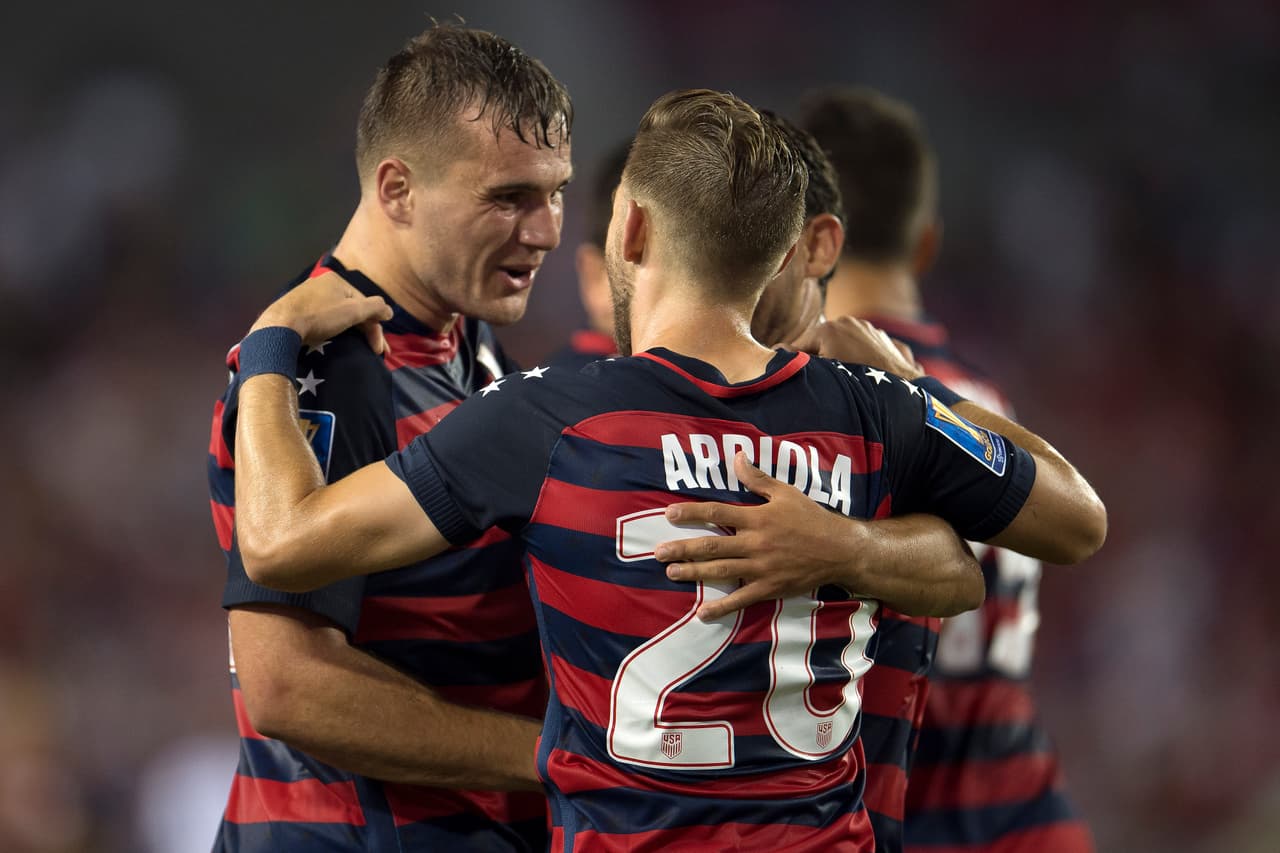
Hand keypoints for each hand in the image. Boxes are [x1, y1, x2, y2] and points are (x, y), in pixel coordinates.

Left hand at [251, 271, 392, 353]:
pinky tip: (334, 340)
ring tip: (358, 348)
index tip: (380, 349)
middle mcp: (322, 285)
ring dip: (352, 331)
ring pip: (338, 315)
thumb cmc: (319, 316)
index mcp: (336, 281)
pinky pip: (323, 319)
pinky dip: (334, 330)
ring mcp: (307, 296)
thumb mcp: (353, 310)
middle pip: (352, 309)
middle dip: (366, 331)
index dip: (375, 326)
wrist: (280, 327)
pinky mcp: (296, 310)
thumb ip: (375, 308)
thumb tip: (389, 311)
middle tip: (374, 351)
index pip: (365, 304)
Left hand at [654, 452, 867, 619]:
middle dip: (683, 548)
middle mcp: (755, 543)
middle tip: (658, 552)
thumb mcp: (786, 493)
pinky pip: (741, 599)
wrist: (840, 550)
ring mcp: (761, 568)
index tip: (669, 514)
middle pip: (712, 545)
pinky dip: (721, 607)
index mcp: (757, 518)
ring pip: (720, 571)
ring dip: (693, 572)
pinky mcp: (769, 588)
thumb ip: (757, 479)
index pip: (717, 512)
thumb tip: (736, 456)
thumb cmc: (811, 519)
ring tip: (671, 573)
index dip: (691, 513)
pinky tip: (702, 613)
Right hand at [787, 316, 923, 379]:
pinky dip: (865, 362)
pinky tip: (867, 380)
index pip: (800, 345)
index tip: (791, 378)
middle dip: (821, 361)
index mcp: (829, 329)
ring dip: (844, 361)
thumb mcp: (822, 375)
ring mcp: (874, 331)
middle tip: (822, 385)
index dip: (794, 363)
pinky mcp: (890, 343)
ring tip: (846, 384)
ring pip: (848, 347)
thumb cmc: (857, 386)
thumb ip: (797, 361)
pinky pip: (870, 352)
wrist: (904, 398)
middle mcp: (852, 323)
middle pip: (824, 344)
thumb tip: (776, 351)